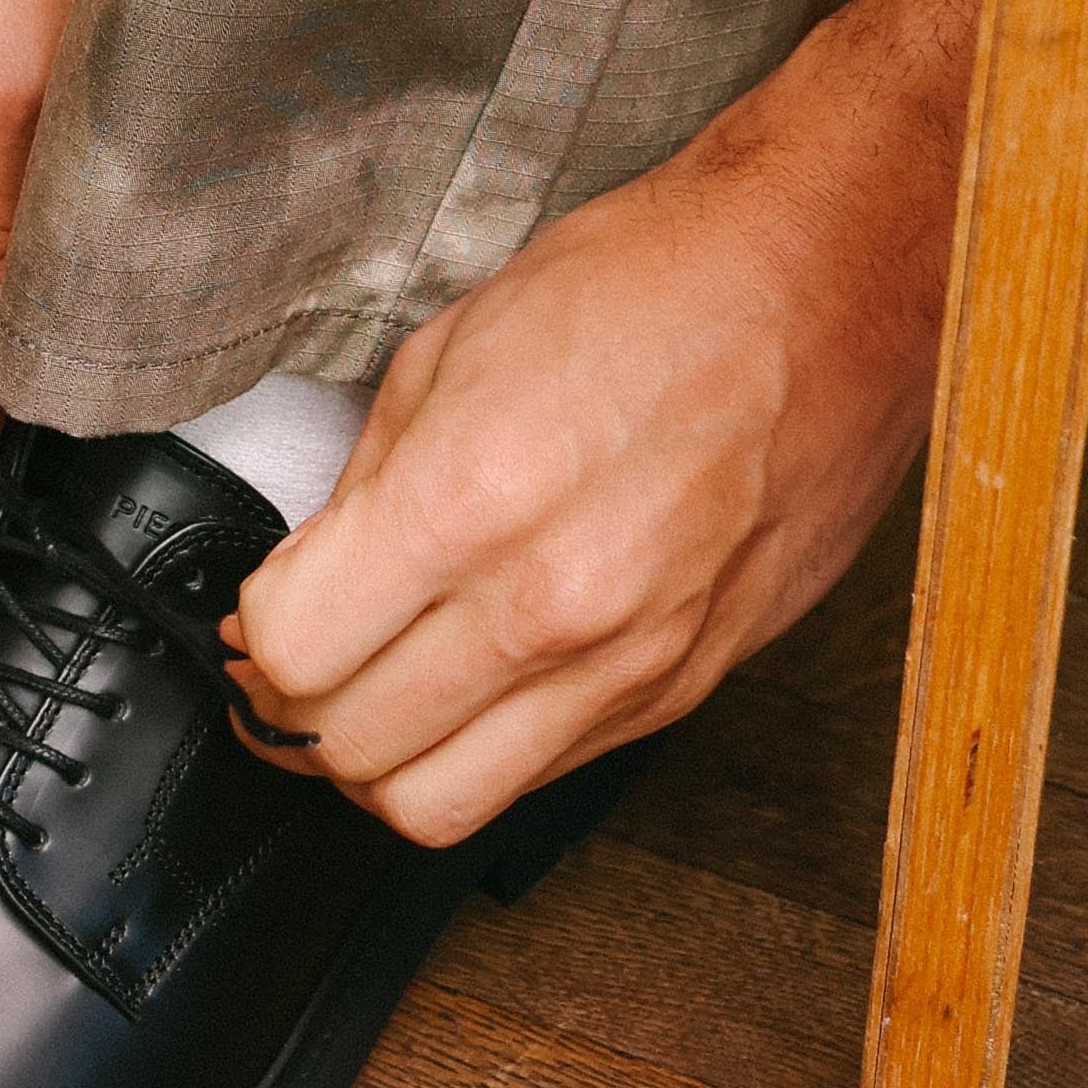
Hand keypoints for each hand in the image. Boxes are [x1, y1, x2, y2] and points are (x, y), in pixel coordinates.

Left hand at [225, 0, 992, 841]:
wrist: (833, 281)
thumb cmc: (654, 284)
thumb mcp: (452, 347)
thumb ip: (366, 487)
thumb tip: (307, 583)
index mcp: (471, 500)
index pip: (294, 657)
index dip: (255, 640)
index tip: (261, 613)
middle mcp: (552, 604)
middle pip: (353, 753)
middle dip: (299, 712)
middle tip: (301, 658)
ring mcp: (630, 662)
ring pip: (441, 806)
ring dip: (383, 761)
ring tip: (376, 691)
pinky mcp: (687, 686)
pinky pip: (540, 777)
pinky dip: (482, 748)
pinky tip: (476, 678)